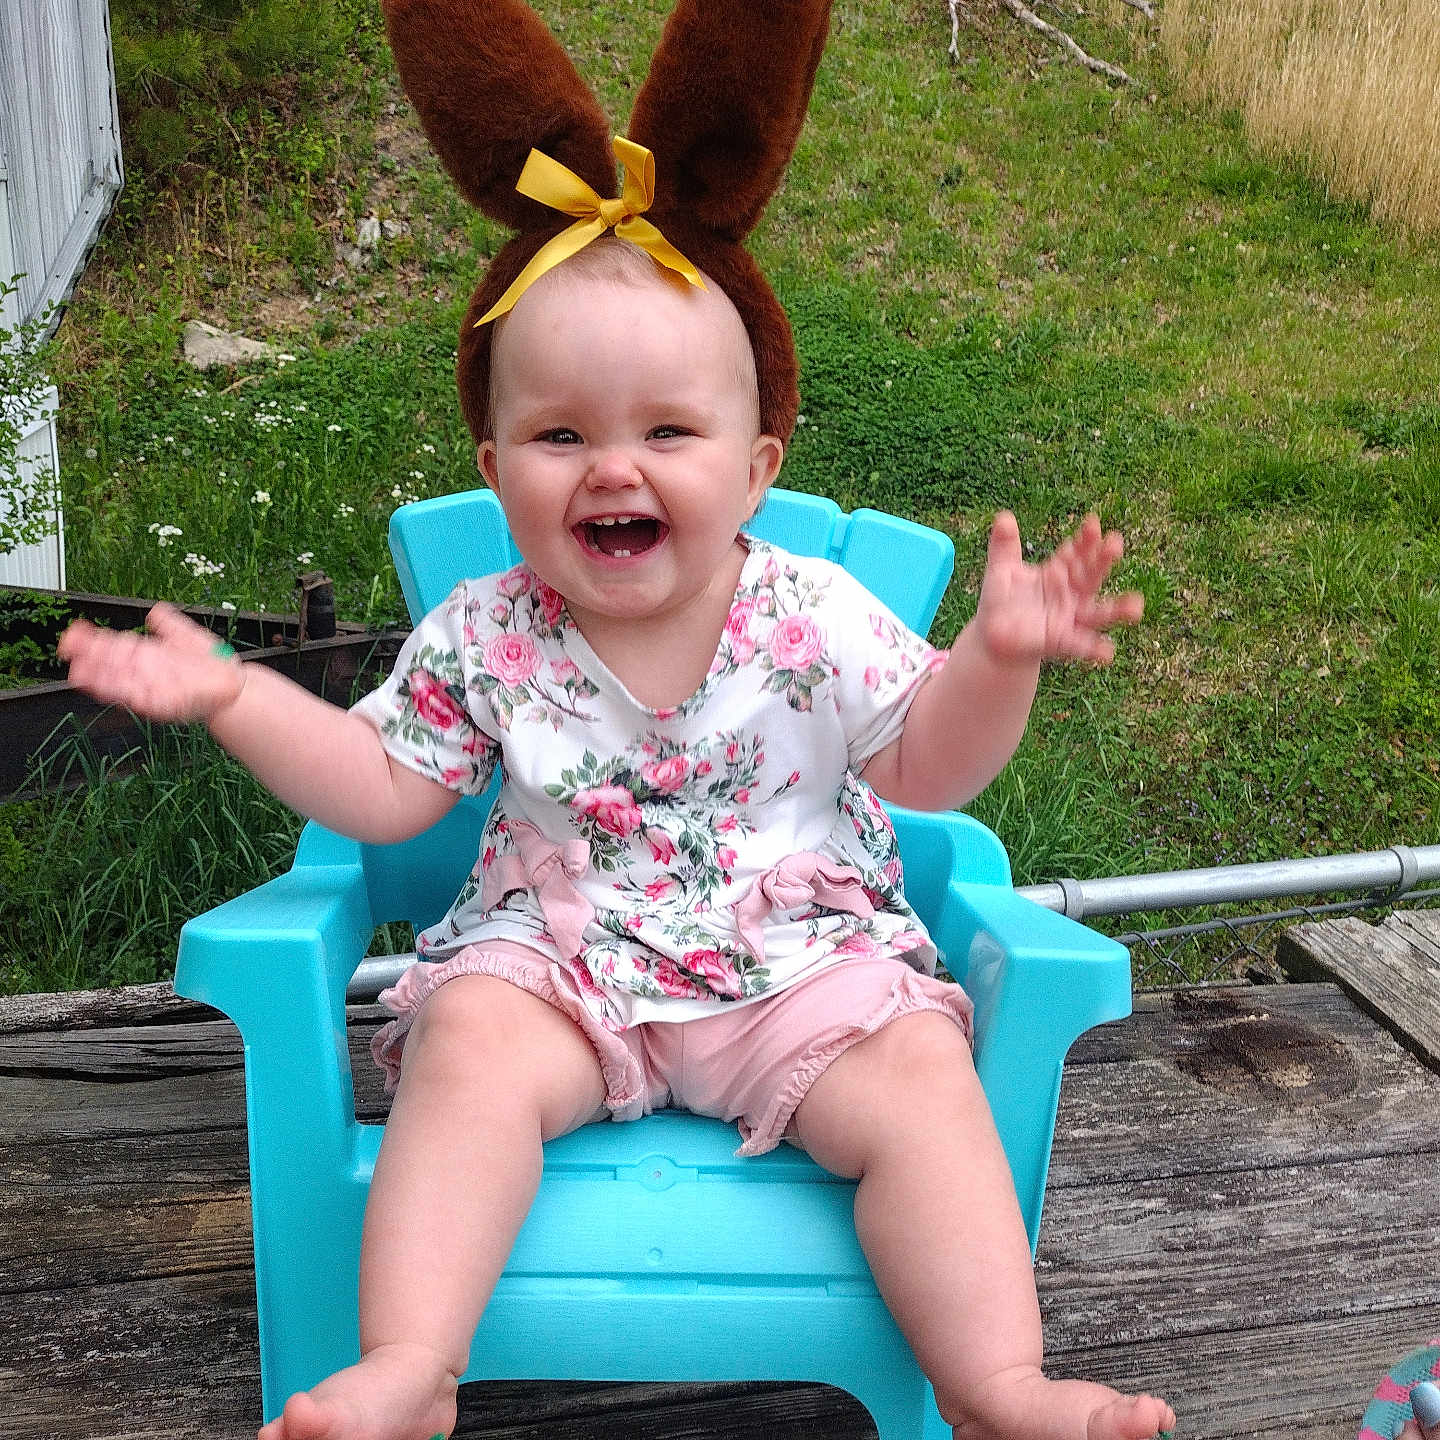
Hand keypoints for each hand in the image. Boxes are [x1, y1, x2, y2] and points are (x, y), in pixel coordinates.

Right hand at [58, 602, 246, 723]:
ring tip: (79, 673)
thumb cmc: (212, 664)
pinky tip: (111, 687)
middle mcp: (144, 673)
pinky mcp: (163, 704)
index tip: (73, 633)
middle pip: (111, 665)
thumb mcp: (188, 637)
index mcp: (146, 656)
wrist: (234, 685)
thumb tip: (155, 610)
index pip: (113, 646)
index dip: (92, 641)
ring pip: (119, 684)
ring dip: (99, 679)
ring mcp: (151, 690)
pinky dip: (126, 693)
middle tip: (69, 650)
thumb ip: (169, 624)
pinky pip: (140, 699)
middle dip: (90, 658)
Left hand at [973, 510, 1143, 665]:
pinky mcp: (1062, 640)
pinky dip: (1095, 649)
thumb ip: (1004, 546)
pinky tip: (1107, 652)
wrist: (993, 635)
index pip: (1075, 552)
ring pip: (1099, 612)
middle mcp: (1070, 593)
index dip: (1084, 539)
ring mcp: (1069, 617)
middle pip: (1091, 574)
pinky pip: (1082, 645)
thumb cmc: (1001, 599)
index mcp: (1057, 571)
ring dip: (1119, 609)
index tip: (1092, 523)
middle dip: (1103, 560)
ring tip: (1137, 606)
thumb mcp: (1000, 570)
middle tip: (1115, 543)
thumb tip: (1003, 517)